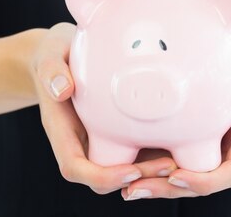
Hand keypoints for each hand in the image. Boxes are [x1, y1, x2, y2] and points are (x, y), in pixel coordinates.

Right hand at [29, 23, 178, 193]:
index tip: (131, 170)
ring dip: (150, 169)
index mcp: (62, 131)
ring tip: (180, 158)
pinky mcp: (114, 128)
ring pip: (123, 166)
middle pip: (105, 175)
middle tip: (169, 165)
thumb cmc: (54, 56)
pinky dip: (153, 150)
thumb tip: (62, 89)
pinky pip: (133, 147)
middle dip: (137, 176)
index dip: (103, 175)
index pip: (75, 167)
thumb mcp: (50, 57)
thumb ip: (52, 72)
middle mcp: (80, 140)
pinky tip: (177, 138)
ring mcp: (98, 137)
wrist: (60, 55)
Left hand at [120, 27, 230, 200]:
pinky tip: (125, 160)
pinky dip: (152, 161)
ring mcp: (212, 142)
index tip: (178, 175)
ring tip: (125, 184)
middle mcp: (230, 144)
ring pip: (185, 172)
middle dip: (170, 189)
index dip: (207, 180)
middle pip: (203, 180)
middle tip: (136, 188)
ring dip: (156, 182)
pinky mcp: (193, 133)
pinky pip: (173, 153)